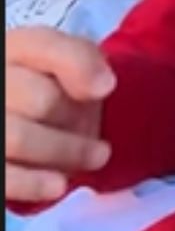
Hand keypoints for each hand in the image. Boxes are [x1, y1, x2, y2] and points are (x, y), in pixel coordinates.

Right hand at [5, 26, 113, 201]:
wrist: (26, 120)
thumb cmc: (50, 90)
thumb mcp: (69, 66)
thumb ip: (82, 60)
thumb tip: (102, 85)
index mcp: (11, 50)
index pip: (42, 45)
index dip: (78, 65)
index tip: (107, 88)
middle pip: (41, 99)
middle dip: (76, 119)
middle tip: (96, 129)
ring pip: (19, 139)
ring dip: (67, 152)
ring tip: (97, 156)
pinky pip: (4, 176)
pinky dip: (33, 183)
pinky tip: (58, 185)